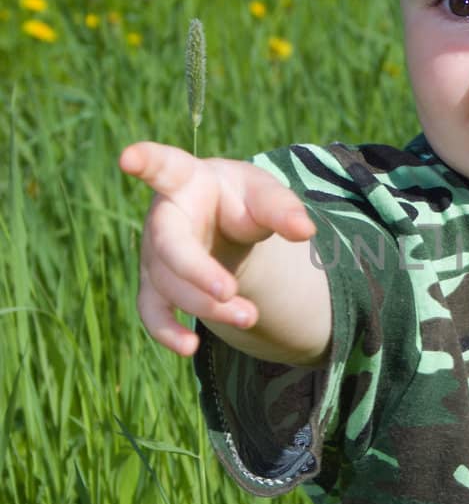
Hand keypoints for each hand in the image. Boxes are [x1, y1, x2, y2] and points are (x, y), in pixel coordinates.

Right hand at [119, 141, 316, 355]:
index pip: (164, 166)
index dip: (146, 160)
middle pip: (169, 247)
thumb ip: (283, 209)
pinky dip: (168, 332)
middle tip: (230, 292)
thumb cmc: (241, 201)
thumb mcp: (265, 195)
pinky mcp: (156, 288)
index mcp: (186, 180)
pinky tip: (190, 347)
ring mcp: (154, 256)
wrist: (225, 225)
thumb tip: (305, 231)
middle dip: (197, 272)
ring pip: (170, 287)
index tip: (128, 156)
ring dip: (208, 307)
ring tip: (251, 316)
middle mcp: (161, 219)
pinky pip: (153, 314)